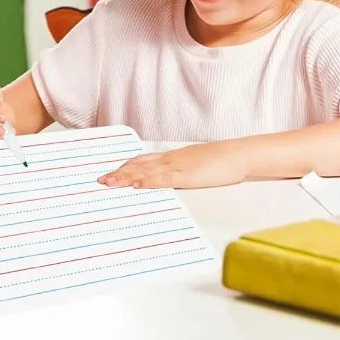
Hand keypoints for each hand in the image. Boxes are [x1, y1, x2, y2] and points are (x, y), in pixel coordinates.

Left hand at [97, 141, 248, 189]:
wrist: (238, 154)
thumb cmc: (221, 161)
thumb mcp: (196, 164)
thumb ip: (182, 170)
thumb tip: (172, 178)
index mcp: (172, 157)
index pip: (142, 161)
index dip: (125, 167)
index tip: (111, 173)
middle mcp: (170, 159)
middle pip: (138, 165)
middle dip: (119, 173)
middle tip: (101, 180)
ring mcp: (177, 166)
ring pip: (146, 171)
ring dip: (126, 177)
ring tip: (110, 183)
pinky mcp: (187, 175)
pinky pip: (163, 178)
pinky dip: (148, 182)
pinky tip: (137, 185)